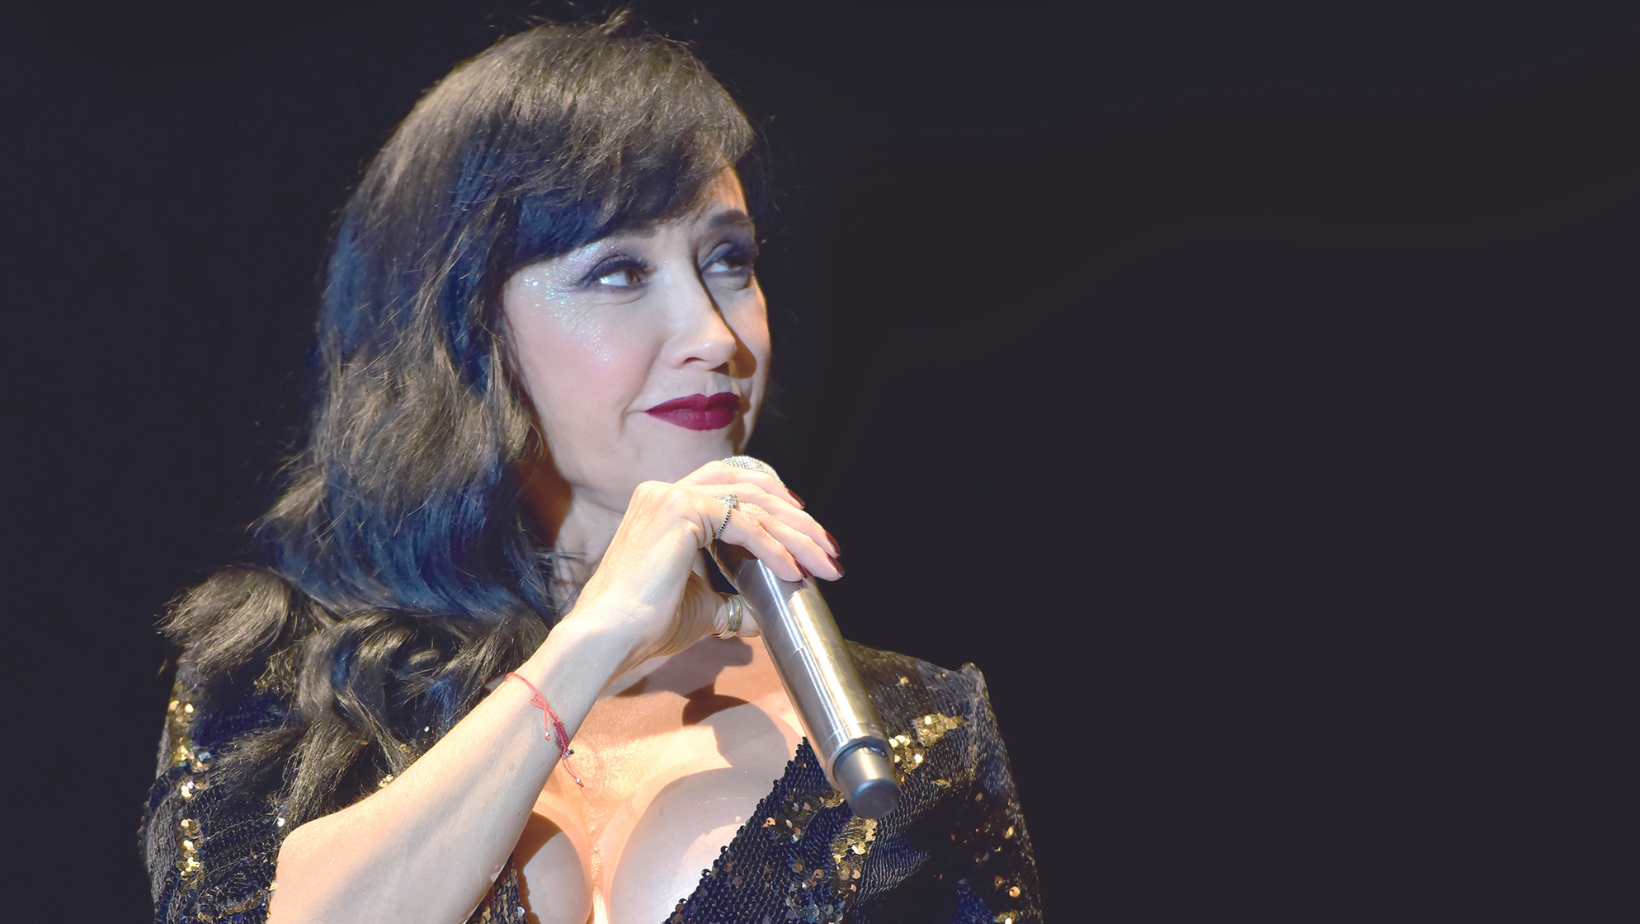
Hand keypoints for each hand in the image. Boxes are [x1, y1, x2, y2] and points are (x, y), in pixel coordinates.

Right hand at [562, 460, 841, 675]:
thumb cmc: (646, 625)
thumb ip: (732, 602)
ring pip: (754, 505)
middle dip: (797, 520)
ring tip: (825, 562)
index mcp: (666, 505)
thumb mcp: (702, 607)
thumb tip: (762, 616)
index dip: (774, 502)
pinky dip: (775, 548)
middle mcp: (666, 491)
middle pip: (751, 490)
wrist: (612, 636)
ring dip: (797, 534)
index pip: (732, 486)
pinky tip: (795, 571)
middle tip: (829, 550)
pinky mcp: (681, 511)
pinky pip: (744, 525)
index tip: (807, 529)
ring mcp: (671, 496)